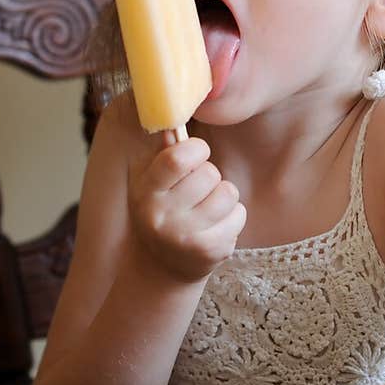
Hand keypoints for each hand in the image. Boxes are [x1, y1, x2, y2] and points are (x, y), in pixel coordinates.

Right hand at [129, 134, 246, 283]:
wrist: (161, 267)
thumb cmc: (163, 212)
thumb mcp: (153, 185)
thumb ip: (166, 154)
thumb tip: (176, 117)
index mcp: (146, 192)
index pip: (177, 158)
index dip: (196, 150)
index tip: (196, 156)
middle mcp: (162, 216)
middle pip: (209, 173)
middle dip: (210, 177)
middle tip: (198, 192)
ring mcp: (186, 237)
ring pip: (228, 193)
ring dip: (224, 197)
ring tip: (208, 209)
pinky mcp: (210, 251)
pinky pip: (239, 215)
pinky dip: (233, 217)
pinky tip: (215, 227)